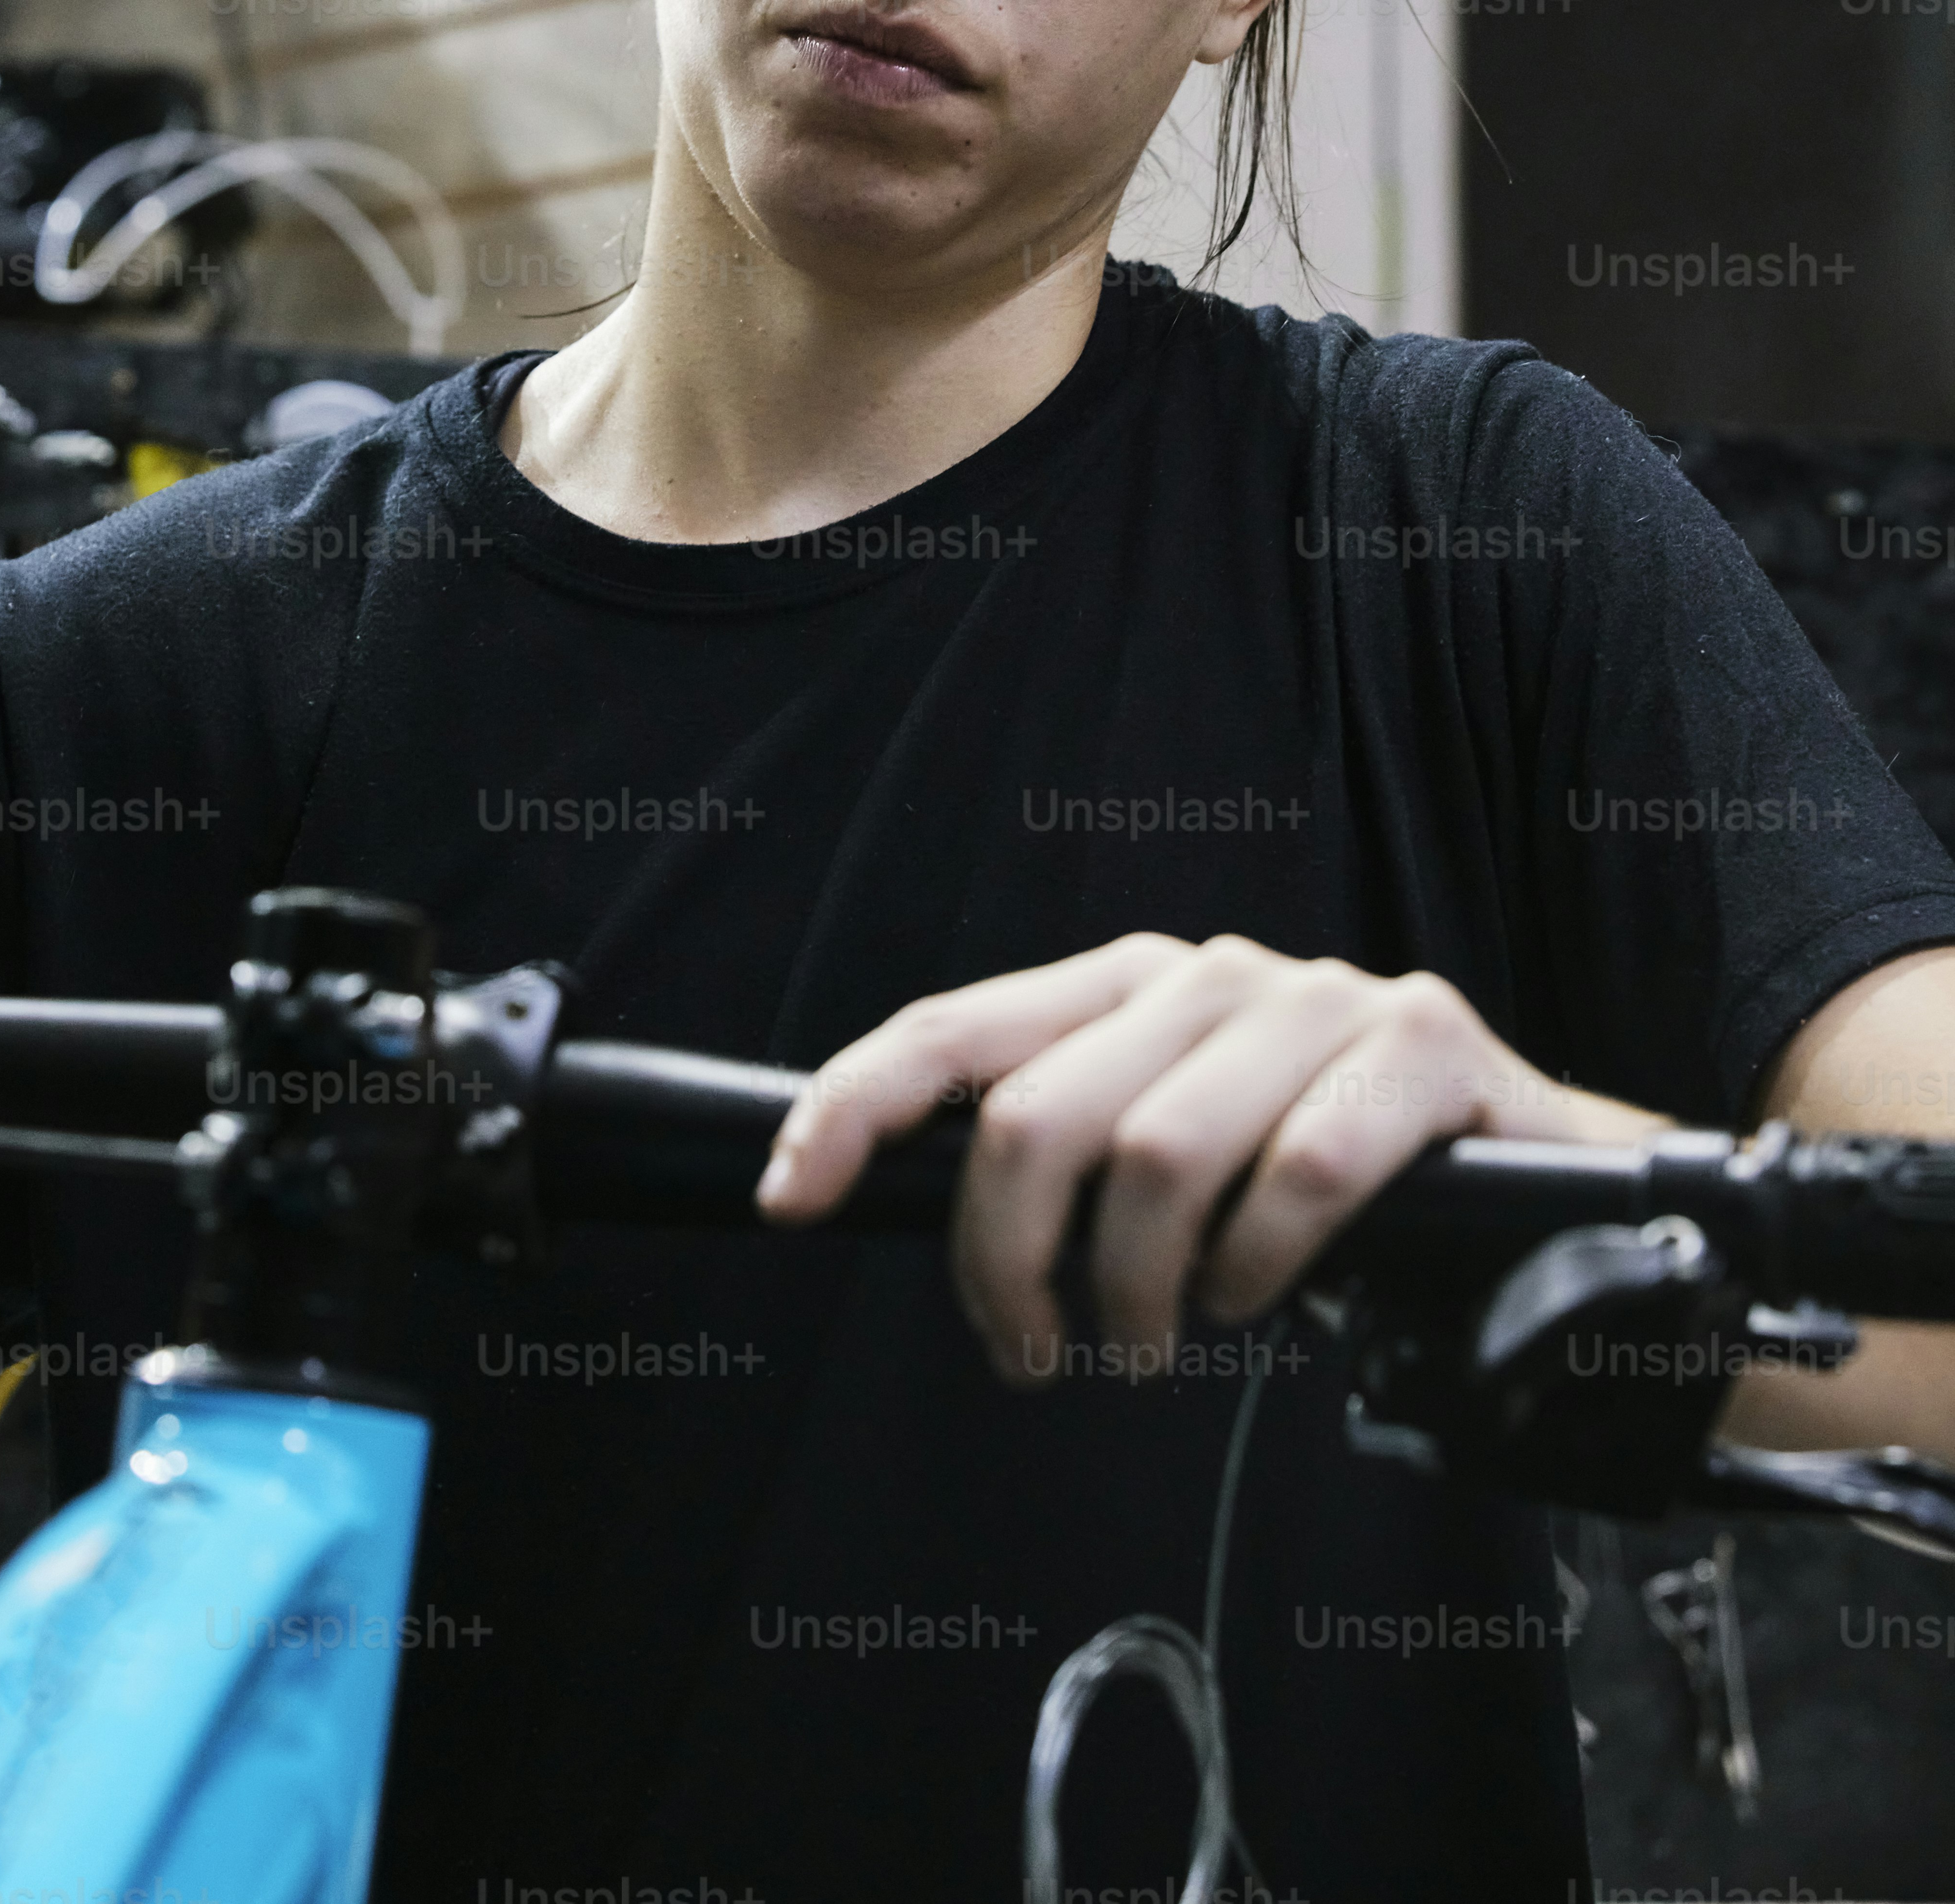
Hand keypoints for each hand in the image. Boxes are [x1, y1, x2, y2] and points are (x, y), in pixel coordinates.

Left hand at [756, 930, 1661, 1384]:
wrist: (1533, 1187)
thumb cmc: (1316, 1185)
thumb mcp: (1170, 1153)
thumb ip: (1063, 1155)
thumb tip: (909, 1205)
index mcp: (1129, 985)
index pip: (953, 1030)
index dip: (854, 1107)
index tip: (790, 1196)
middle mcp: (1208, 972)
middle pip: (1039, 1118)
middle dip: (1013, 1263)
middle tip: (1046, 1352)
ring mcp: (1321, 998)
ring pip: (1160, 1158)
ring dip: (1145, 1289)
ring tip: (1164, 1336)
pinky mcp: (1423, 1046)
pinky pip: (1302, 1172)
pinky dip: (1266, 1265)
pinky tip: (1267, 1298)